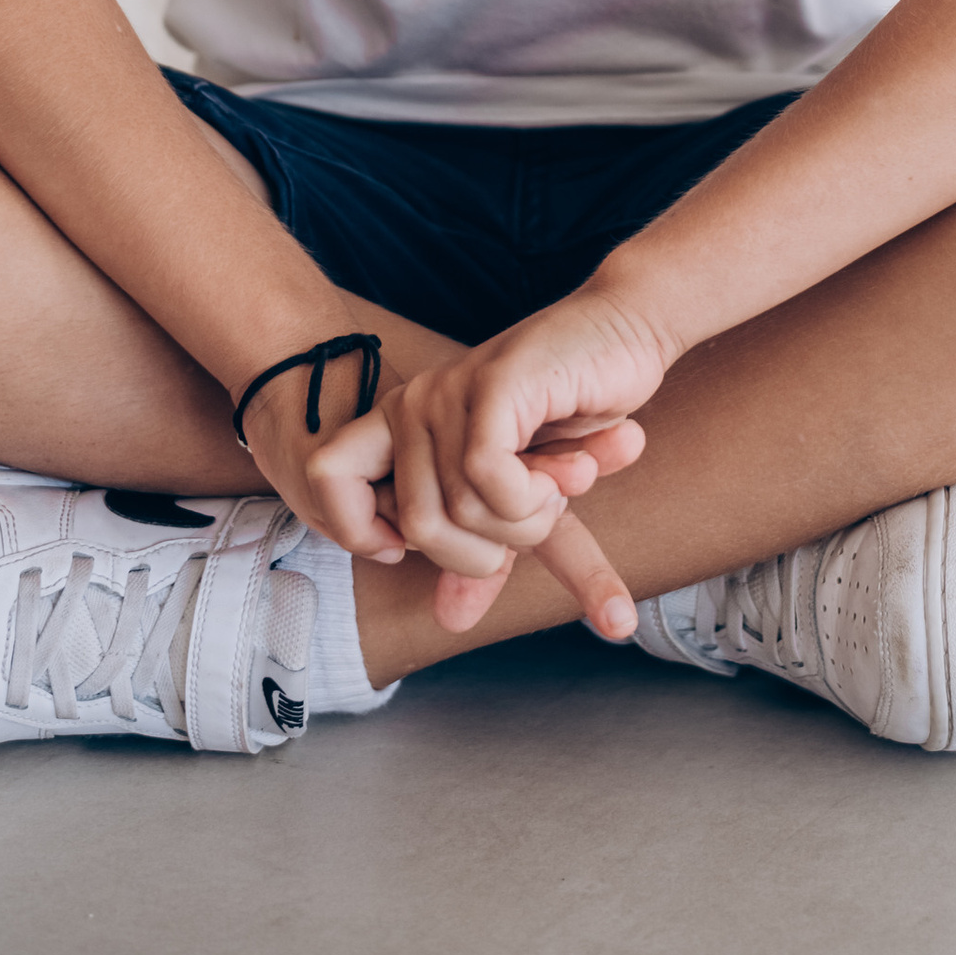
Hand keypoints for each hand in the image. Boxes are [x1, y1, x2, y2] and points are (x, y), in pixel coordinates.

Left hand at [309, 288, 675, 638]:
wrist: (627, 333)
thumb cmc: (572, 408)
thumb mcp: (515, 495)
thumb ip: (481, 548)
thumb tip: (450, 621)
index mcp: (405, 424)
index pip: (328, 478)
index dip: (361, 527)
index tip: (415, 545)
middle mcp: (415, 404)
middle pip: (419, 528)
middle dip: (488, 551)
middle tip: (536, 517)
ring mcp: (448, 392)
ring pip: (461, 514)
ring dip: (527, 524)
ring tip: (561, 487)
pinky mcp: (490, 389)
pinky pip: (488, 482)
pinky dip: (535, 498)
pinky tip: (569, 472)